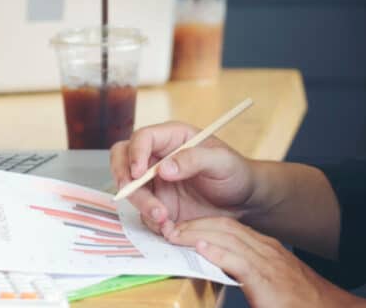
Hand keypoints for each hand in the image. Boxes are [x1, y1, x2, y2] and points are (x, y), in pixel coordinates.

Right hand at [110, 122, 257, 233]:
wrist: (242, 203)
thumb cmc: (235, 173)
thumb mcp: (222, 161)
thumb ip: (194, 160)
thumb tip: (163, 169)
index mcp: (172, 138)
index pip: (143, 138)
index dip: (135, 153)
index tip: (138, 172)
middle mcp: (157, 157)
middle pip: (123, 159)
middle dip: (124, 177)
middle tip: (132, 193)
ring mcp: (154, 182)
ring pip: (129, 188)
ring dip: (140, 203)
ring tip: (164, 218)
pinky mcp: (157, 203)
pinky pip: (141, 210)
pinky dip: (149, 219)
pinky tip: (169, 226)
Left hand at [168, 217, 365, 307]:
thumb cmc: (301, 304)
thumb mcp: (270, 287)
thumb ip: (247, 277)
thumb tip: (221, 273)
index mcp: (265, 251)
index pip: (228, 228)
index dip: (201, 225)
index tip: (179, 230)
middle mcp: (266, 250)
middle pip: (223, 226)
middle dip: (193, 223)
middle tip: (167, 228)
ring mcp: (268, 261)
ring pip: (226, 236)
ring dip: (196, 233)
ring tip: (172, 234)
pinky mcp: (267, 279)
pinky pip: (238, 260)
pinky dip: (216, 252)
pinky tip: (199, 247)